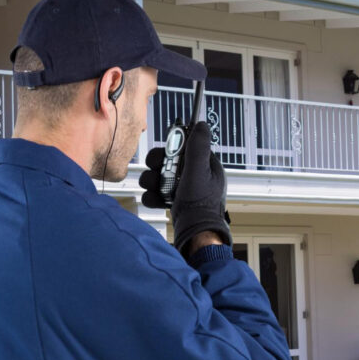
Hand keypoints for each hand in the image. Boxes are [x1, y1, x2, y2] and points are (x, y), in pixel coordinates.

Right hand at [139, 122, 231, 255]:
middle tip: (156, 170)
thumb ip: (198, 147)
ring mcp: (183, 189)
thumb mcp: (200, 171)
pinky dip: (153, 196)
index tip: (165, 151)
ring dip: (152, 181)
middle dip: (157, 165)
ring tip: (155, 188)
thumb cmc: (201, 205)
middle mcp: (194, 176)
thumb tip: (201, 124)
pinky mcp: (173, 202)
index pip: (185, 147)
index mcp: (205, 166)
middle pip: (167, 160)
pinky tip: (157, 201)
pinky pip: (157, 193)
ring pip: (159, 176)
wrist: (195, 234)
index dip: (171, 147)